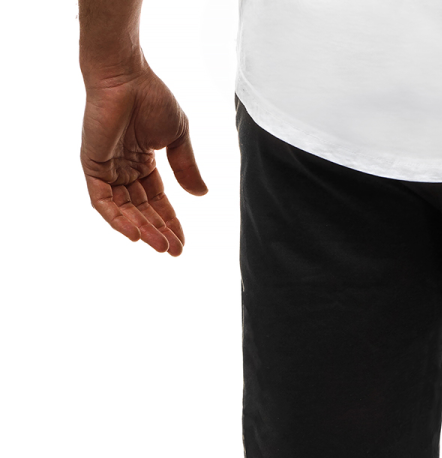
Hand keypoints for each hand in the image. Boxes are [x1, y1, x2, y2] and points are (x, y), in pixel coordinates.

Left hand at [80, 65, 207, 256]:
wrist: (125, 75)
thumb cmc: (150, 96)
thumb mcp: (177, 138)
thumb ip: (186, 167)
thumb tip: (201, 195)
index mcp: (142, 163)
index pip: (157, 201)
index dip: (170, 222)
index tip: (183, 242)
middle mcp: (123, 170)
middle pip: (142, 210)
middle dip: (159, 231)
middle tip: (174, 251)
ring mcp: (107, 169)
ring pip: (123, 211)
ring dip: (142, 230)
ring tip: (161, 246)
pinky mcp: (92, 166)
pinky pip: (102, 202)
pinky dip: (117, 219)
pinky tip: (136, 234)